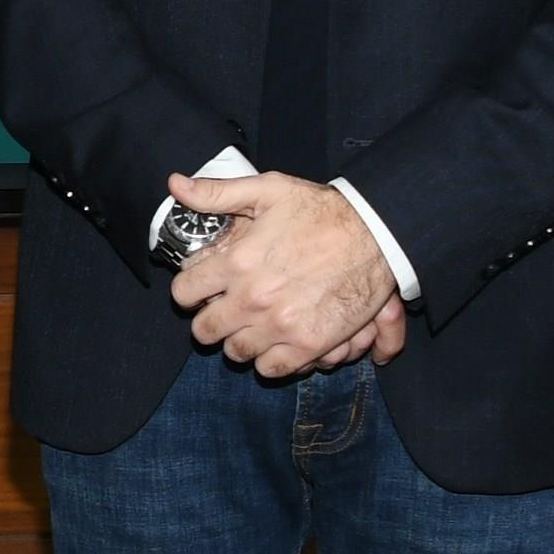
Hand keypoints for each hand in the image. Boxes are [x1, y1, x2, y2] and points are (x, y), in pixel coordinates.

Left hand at [169, 167, 393, 380]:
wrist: (377, 233)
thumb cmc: (323, 211)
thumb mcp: (268, 190)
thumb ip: (217, 193)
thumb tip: (176, 185)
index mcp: (237, 262)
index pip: (184, 293)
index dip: (188, 293)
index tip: (199, 292)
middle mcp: (253, 298)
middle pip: (205, 332)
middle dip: (211, 322)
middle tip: (225, 312)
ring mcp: (280, 325)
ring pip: (236, 353)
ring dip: (239, 341)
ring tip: (252, 326)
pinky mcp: (309, 344)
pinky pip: (271, 368)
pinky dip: (270, 359)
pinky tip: (276, 342)